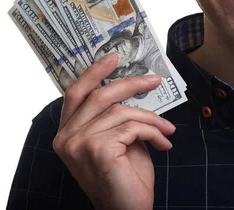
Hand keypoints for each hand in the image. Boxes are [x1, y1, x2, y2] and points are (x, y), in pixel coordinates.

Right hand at [53, 53, 175, 209]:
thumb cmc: (125, 177)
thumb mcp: (118, 139)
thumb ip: (116, 116)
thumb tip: (135, 85)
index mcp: (66, 133)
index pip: (75, 93)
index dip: (93, 72)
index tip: (113, 58)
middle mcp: (66, 138)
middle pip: (100, 95)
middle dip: (131, 84)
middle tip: (155, 80)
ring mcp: (79, 143)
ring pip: (122, 112)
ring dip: (152, 119)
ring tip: (167, 130)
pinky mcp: (97, 149)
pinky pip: (132, 127)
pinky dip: (154, 132)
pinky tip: (164, 144)